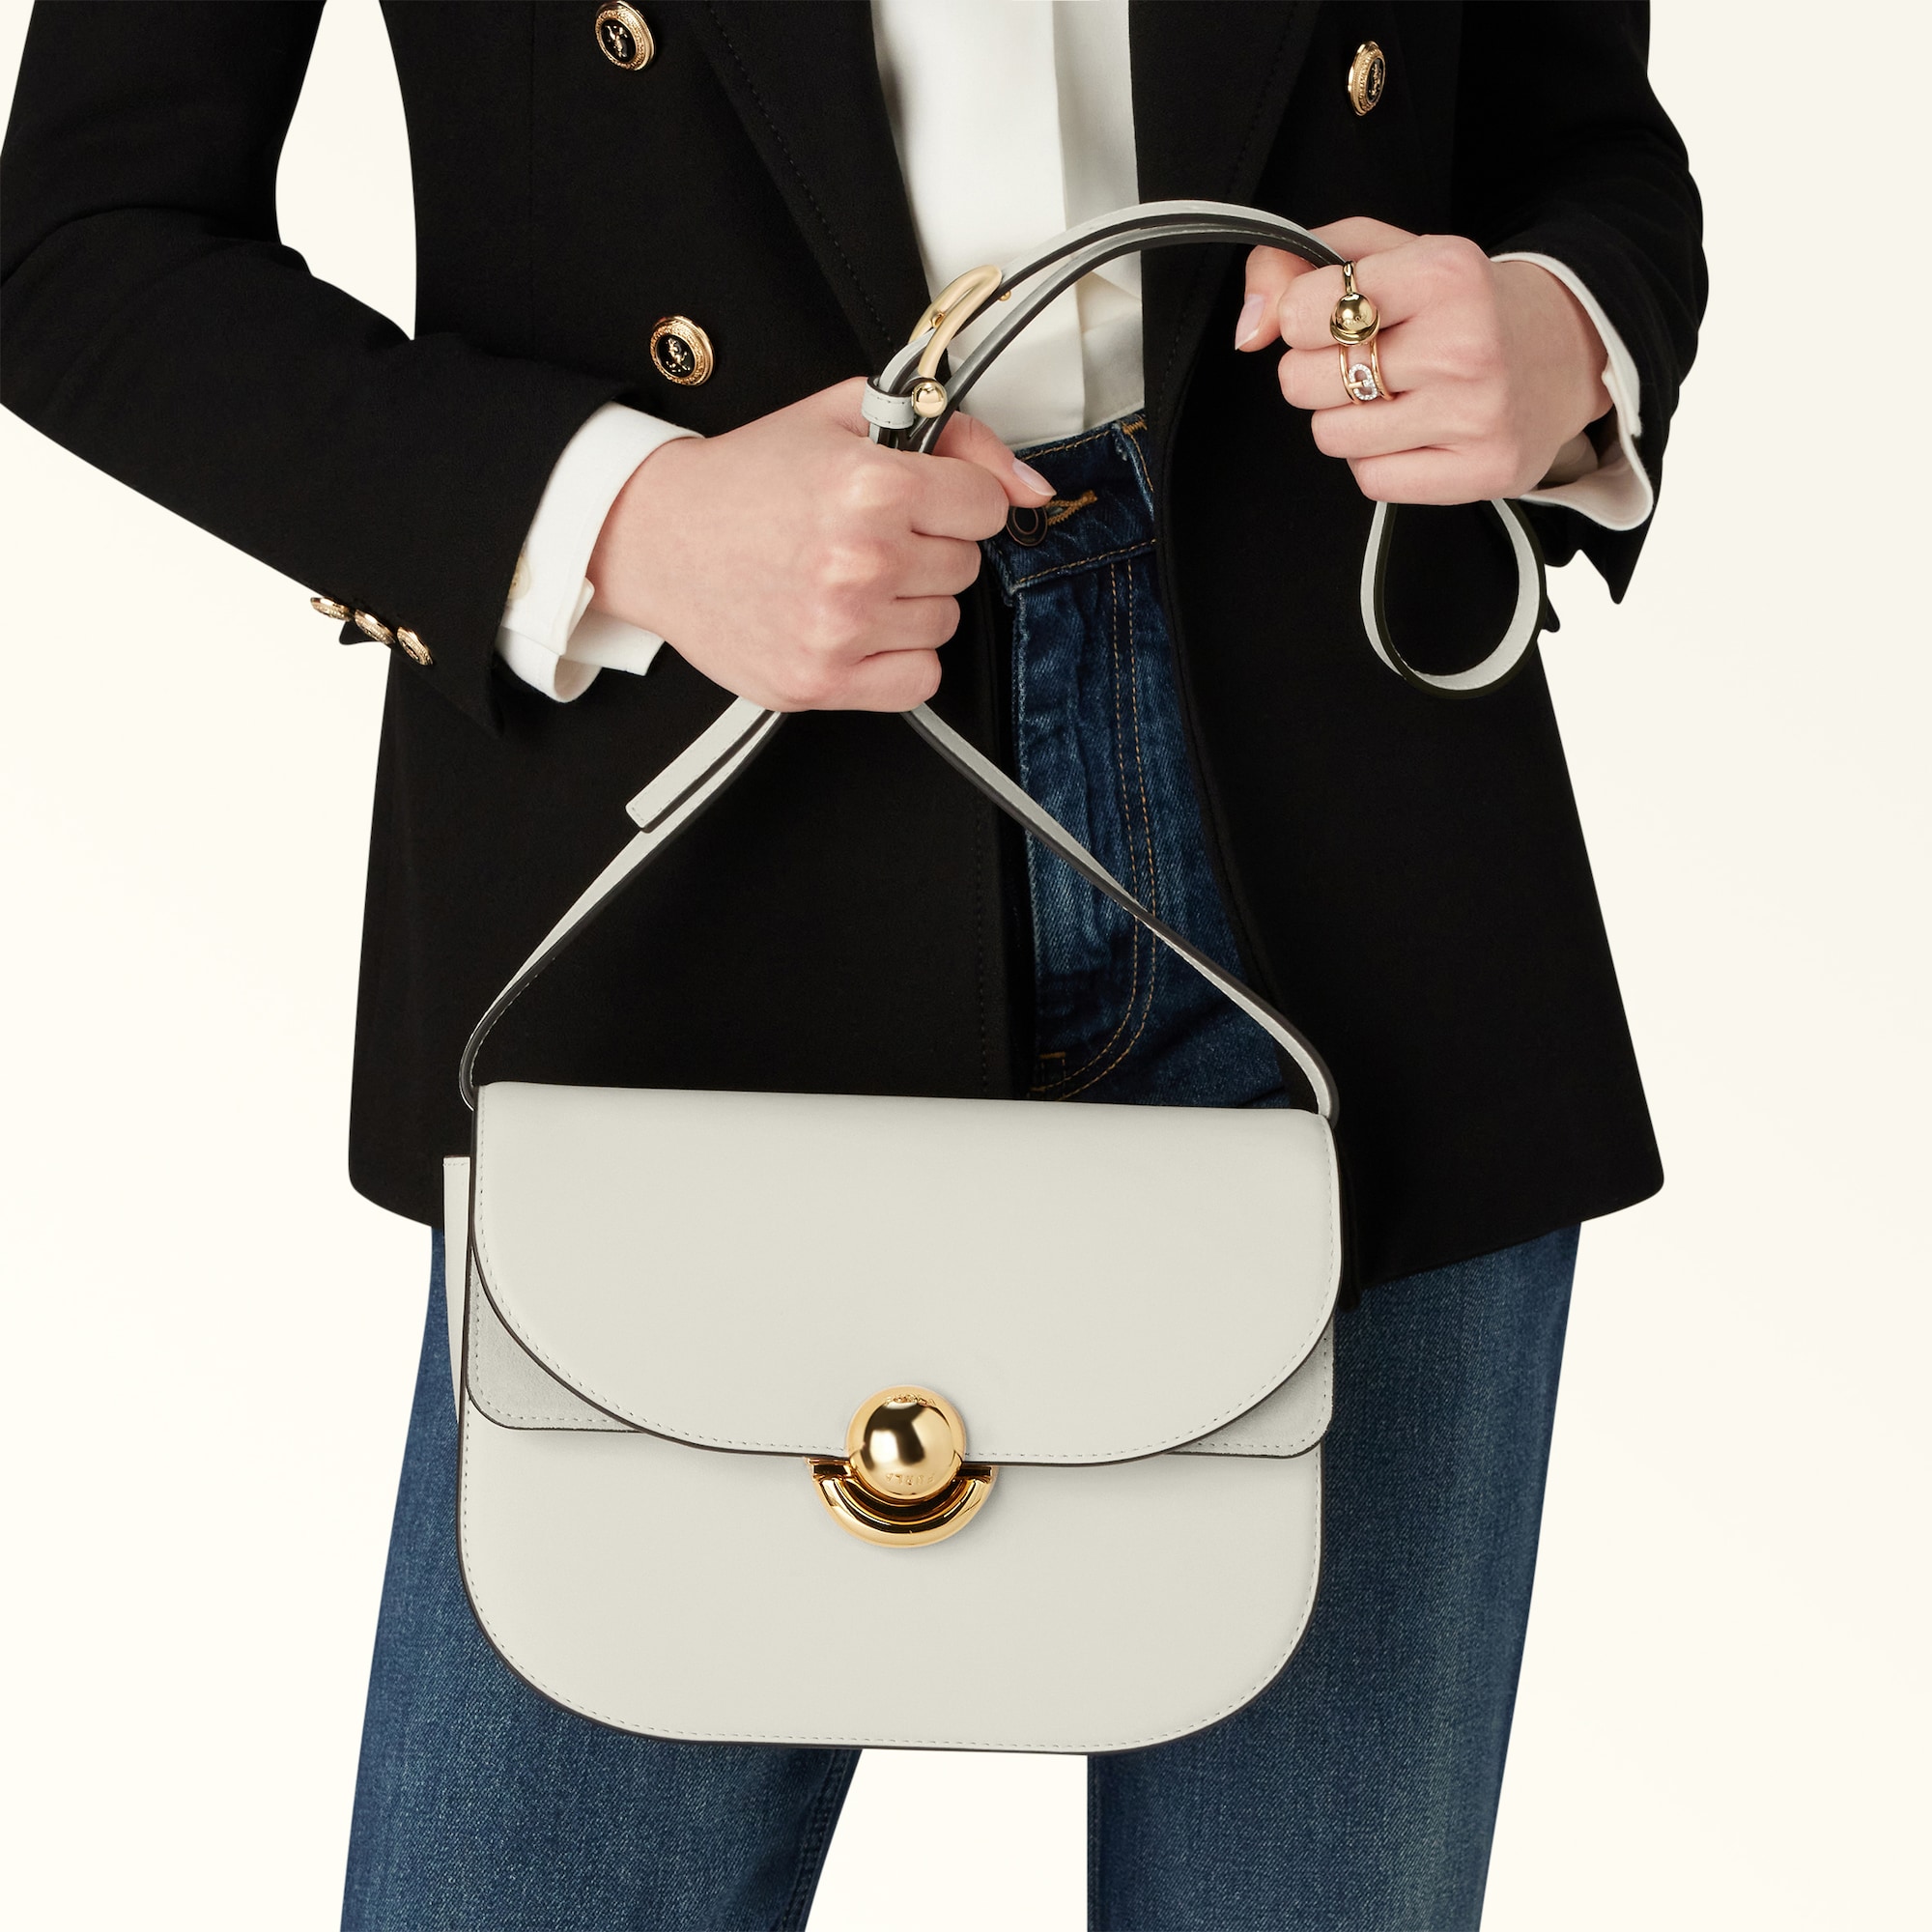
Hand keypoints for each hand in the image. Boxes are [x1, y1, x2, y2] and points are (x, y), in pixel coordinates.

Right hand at [587, 377, 1053, 710]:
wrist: (657, 536)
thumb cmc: (746, 481)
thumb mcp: (848, 419)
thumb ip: (954, 436)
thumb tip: (1030, 486)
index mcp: (869, 487)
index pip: (987, 507)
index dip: (956, 499)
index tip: (921, 500)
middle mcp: (859, 561)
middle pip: (965, 567)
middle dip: (927, 548)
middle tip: (866, 535)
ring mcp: (840, 629)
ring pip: (944, 623)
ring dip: (910, 603)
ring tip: (850, 577)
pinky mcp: (821, 680)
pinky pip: (917, 680)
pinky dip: (897, 658)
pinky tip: (855, 625)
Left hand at [1235, 218, 1610, 503]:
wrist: (1565, 352)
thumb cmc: (1460, 305)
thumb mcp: (1389, 255)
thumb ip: (1299, 265)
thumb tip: (1248, 328)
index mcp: (1442, 274)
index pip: (1302, 312)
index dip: (1300, 318)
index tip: (1333, 317)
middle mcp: (1464, 344)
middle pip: (1303, 381)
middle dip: (1316, 372)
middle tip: (1364, 359)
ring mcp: (1475, 414)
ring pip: (1331, 436)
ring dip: (1345, 419)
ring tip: (1395, 394)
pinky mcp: (1481, 471)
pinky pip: (1371, 479)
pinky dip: (1377, 459)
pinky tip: (1415, 430)